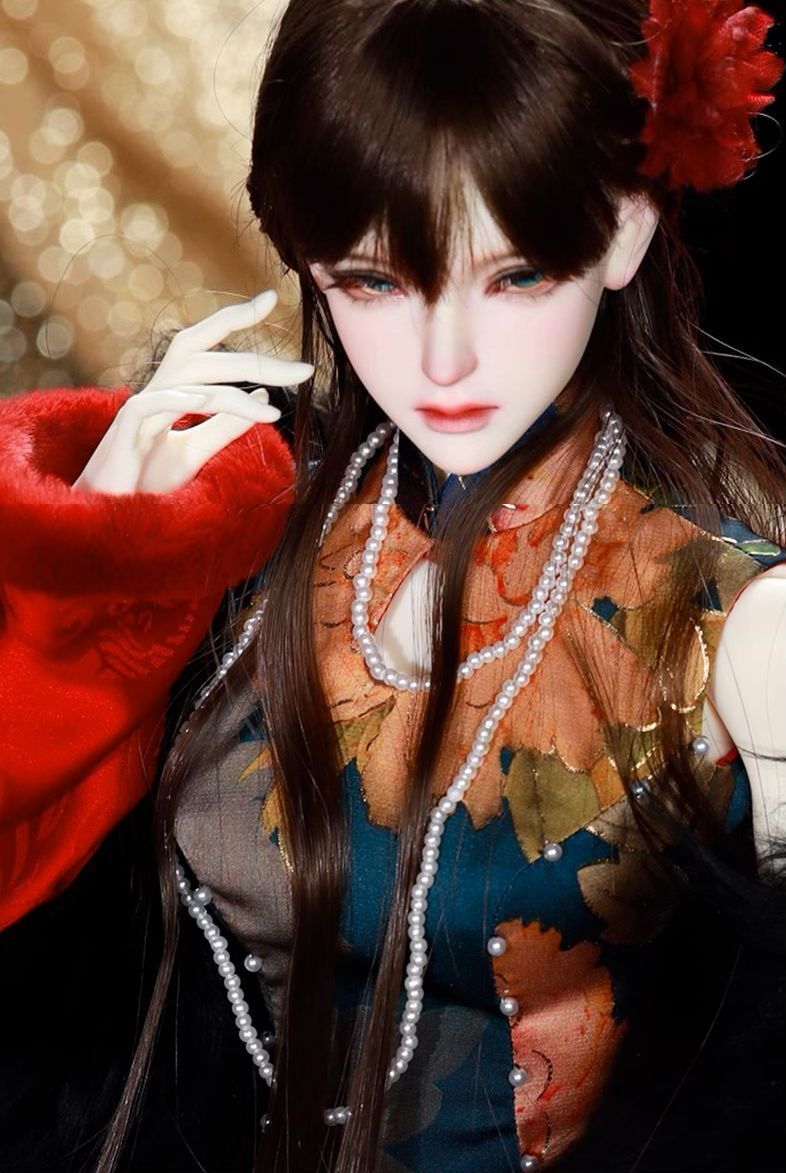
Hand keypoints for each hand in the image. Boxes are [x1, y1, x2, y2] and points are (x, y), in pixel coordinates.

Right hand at [73, 290, 312, 494]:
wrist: (109, 510)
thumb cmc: (146, 480)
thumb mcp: (195, 451)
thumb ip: (226, 425)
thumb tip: (263, 398)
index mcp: (174, 388)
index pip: (209, 343)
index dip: (237, 317)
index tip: (273, 298)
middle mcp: (158, 388)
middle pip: (208, 355)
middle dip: (259, 361)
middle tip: (305, 371)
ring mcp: (141, 405)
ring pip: (191, 380)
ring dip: (237, 396)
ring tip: (274, 413)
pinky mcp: (126, 428)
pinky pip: (157, 404)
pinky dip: (186, 400)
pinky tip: (211, 402)